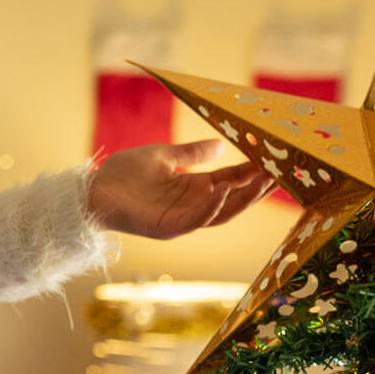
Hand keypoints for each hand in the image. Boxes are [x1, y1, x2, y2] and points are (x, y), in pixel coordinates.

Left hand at [88, 140, 273, 239]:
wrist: (93, 189)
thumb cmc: (124, 172)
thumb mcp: (163, 156)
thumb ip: (191, 153)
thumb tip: (221, 145)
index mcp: (194, 187)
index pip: (232, 180)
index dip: (252, 172)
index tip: (274, 159)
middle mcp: (193, 205)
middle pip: (234, 199)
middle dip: (258, 187)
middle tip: (281, 172)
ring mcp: (182, 219)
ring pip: (221, 212)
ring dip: (242, 198)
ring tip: (262, 180)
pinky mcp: (167, 229)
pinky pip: (196, 220)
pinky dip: (211, 207)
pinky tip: (223, 190)